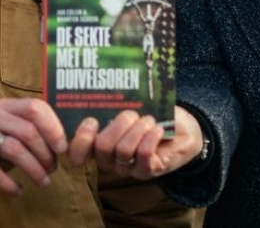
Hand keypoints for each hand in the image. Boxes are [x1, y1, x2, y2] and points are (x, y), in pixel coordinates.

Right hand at [0, 98, 67, 195]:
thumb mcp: (7, 131)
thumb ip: (30, 132)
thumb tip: (64, 144)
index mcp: (4, 105)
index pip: (35, 106)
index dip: (53, 127)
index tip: (62, 148)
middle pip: (27, 130)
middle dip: (45, 153)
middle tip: (53, 169)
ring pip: (13, 149)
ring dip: (33, 169)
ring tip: (43, 181)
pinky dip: (10, 184)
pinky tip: (19, 191)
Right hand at [69, 106, 203, 179]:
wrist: (183, 129)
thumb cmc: (152, 113)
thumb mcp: (131, 105)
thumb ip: (115, 103)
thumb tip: (105, 87)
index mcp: (98, 142)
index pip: (77, 152)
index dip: (80, 139)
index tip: (92, 120)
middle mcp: (109, 159)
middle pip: (101, 147)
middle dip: (119, 124)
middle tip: (132, 114)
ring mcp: (127, 168)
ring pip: (122, 151)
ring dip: (139, 129)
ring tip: (149, 121)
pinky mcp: (146, 171)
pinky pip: (142, 156)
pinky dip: (151, 138)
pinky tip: (158, 129)